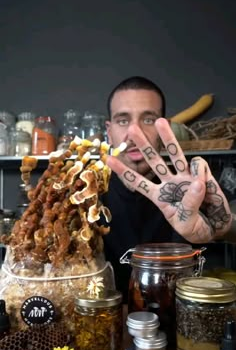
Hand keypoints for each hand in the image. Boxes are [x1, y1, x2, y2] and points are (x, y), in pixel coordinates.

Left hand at [106, 118, 231, 242]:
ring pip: (174, 154)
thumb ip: (189, 205)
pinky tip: (205, 182)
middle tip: (133, 129)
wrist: (215, 227)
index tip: (109, 159)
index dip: (124, 172)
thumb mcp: (186, 223)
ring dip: (167, 138)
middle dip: (144, 145)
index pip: (139, 183)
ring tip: (161, 122)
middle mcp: (170, 183)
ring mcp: (184, 177)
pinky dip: (201, 171)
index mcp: (160, 197)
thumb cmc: (195, 228)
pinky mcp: (200, 175)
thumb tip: (195, 182)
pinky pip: (198, 165)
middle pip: (154, 162)